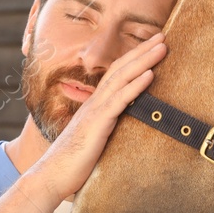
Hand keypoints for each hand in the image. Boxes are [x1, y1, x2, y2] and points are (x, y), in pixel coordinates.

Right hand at [26, 34, 166, 203]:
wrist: (52, 176)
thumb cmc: (74, 163)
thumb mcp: (96, 141)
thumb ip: (108, 131)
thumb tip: (124, 130)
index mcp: (96, 106)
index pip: (117, 74)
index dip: (134, 58)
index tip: (152, 47)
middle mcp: (95, 103)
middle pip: (121, 69)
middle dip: (142, 51)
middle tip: (162, 35)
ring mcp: (95, 111)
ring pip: (122, 78)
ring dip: (143, 60)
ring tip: (162, 47)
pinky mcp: (97, 125)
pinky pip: (119, 101)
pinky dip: (136, 85)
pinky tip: (150, 74)